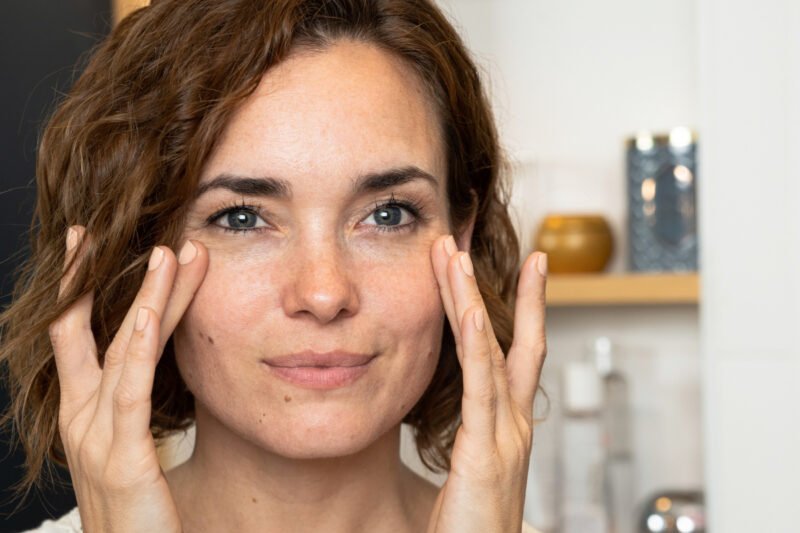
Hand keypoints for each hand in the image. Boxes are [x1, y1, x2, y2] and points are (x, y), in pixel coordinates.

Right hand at [49, 225, 208, 531]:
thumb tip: (149, 373)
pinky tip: (149, 312)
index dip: (79, 292)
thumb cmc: (136, 516)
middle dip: (96, 278)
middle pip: (90, 333)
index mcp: (84, 416)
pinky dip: (138, 346)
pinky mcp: (123, 457)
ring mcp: (97, 437)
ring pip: (121, 350)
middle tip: (101, 229)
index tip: (87, 247)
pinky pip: (130, 390)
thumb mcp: (129, 454)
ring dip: (145, 298)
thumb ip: (133, 414)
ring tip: (169, 254)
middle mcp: (82, 419)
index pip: (75, 339)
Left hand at [426, 234, 546, 532]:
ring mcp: (505, 436)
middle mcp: (513, 425)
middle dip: (494, 289)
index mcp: (508, 427)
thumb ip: (473, 441)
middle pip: (511, 340)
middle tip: (469, 244)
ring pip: (489, 351)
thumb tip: (463, 420)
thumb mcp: (473, 475)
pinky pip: (481, 387)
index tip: (520, 270)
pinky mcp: (486, 454)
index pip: (515, 355)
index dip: (519, 309)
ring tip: (454, 255)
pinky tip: (472, 310)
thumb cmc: (472, 531)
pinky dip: (479, 343)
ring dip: (471, 299)